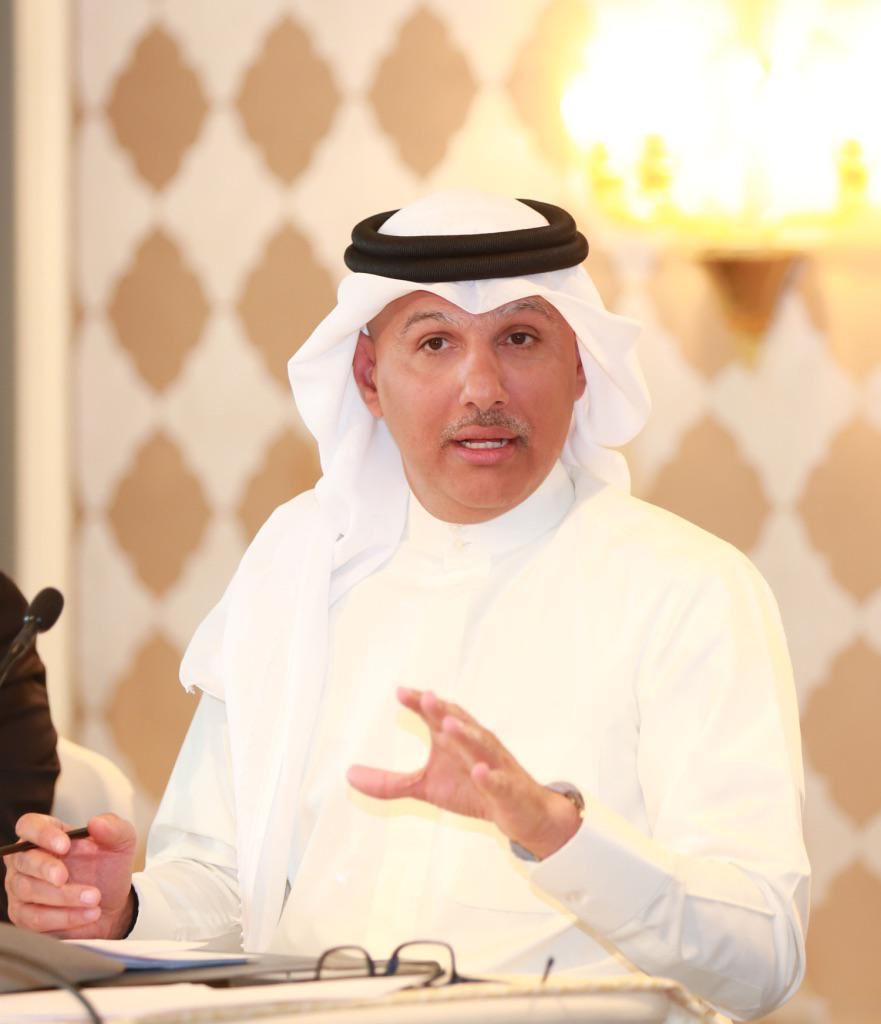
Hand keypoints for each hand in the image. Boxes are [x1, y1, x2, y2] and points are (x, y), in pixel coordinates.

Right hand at [5, 813, 136, 937]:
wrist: (112, 904)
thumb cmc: (108, 868)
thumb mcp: (121, 842)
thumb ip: (113, 827)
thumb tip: (96, 822)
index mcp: (48, 834)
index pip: (29, 826)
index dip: (42, 834)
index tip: (65, 845)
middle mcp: (29, 860)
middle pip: (23, 860)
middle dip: (46, 868)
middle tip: (65, 877)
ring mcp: (22, 888)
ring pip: (29, 890)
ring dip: (63, 897)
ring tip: (94, 898)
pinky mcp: (25, 915)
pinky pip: (35, 918)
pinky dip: (63, 917)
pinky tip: (87, 914)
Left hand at [347, 688, 580, 858]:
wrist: (517, 812)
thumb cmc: (471, 789)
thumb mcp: (426, 787)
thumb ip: (388, 783)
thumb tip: (348, 775)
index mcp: (454, 739)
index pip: (435, 715)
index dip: (419, 704)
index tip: (400, 693)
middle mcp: (475, 744)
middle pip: (459, 722)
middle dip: (442, 710)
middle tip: (425, 698)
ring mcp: (494, 764)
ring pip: (481, 746)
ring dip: (466, 735)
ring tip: (448, 725)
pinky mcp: (508, 789)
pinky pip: (499, 781)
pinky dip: (490, 776)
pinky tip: (478, 771)